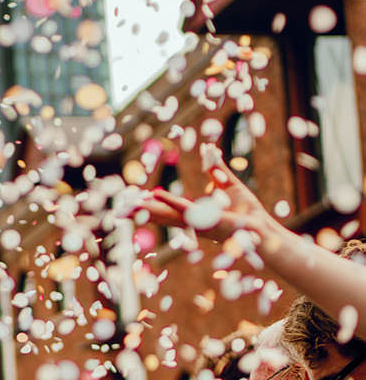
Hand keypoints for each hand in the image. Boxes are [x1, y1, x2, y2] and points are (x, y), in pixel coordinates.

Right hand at [130, 162, 277, 247]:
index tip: (134, 202)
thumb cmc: (249, 212)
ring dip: (147, 209)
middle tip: (118, 213)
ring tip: (128, 206)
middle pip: (159, 215)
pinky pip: (184, 209)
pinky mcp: (204, 220)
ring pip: (166, 213)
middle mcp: (191, 221)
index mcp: (195, 215)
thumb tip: (210, 150)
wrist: (262, 229)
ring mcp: (196, 222)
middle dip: (139, 214)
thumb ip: (217, 169)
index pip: (167, 210)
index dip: (151, 205)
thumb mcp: (229, 184)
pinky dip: (169, 201)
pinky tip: (155, 195)